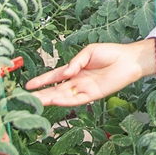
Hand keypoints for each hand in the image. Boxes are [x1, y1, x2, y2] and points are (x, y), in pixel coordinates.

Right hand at [26, 41, 155, 106]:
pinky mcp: (94, 95)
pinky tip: (56, 101)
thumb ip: (75, 62)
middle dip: (42, 94)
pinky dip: (66, 101)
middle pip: (56, 89)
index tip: (28, 85)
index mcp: (75, 69)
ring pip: (64, 96)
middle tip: (27, 99)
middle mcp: (78, 81)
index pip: (55, 76)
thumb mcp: (89, 52)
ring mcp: (85, 89)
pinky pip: (77, 99)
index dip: (42, 81)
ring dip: (50, 99)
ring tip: (37, 102)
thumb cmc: (110, 53)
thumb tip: (65, 73)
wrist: (128, 60)